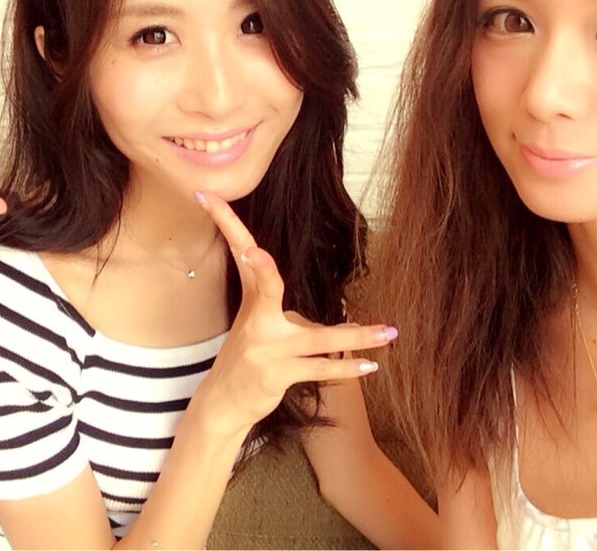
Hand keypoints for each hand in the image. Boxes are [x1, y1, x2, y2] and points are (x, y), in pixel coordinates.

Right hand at [192, 191, 395, 437]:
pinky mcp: (277, 374)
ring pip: (318, 340)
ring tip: (390, 333)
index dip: (224, 221)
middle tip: (254, 254)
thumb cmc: (249, 356)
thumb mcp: (262, 324)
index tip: (206, 194)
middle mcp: (256, 321)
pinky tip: (371, 365)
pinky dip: (347, 369)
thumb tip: (346, 320)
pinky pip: (320, 368)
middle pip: (264, 286)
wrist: (224, 402)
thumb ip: (294, 313)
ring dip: (358, 338)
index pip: (238, 250)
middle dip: (260, 269)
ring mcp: (266, 350)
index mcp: (252, 298)